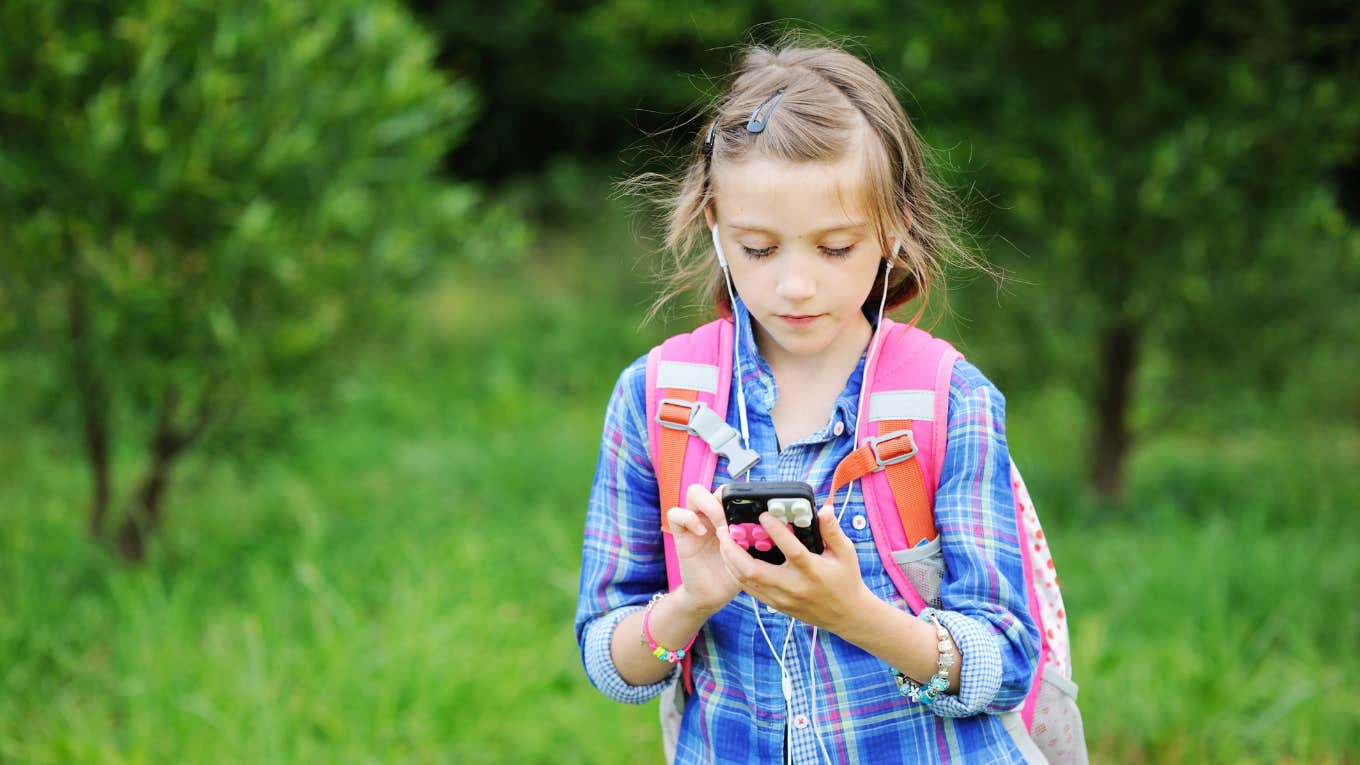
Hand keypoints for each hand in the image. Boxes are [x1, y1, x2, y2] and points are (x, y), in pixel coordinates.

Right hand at [665, 483, 741, 615]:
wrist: (712, 596)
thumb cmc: (732, 575)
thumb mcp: (749, 555)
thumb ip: (754, 539)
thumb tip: (769, 525)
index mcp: (727, 518)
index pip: (729, 492)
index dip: (739, 496)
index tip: (750, 513)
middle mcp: (710, 517)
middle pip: (713, 487)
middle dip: (724, 498)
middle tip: (733, 519)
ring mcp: (695, 524)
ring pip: (694, 492)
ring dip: (709, 504)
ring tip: (719, 525)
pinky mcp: (681, 536)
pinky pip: (675, 514)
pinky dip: (688, 518)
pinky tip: (702, 533)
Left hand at [717, 504, 873, 633]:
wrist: (847, 615)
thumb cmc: (846, 579)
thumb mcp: (846, 553)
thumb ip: (833, 530)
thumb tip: (823, 509)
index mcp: (812, 571)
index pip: (791, 550)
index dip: (776, 531)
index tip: (763, 514)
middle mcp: (794, 586)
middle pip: (754, 570)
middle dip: (733, 550)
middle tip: (724, 530)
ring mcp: (782, 598)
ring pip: (746, 581)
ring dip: (730, 561)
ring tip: (723, 541)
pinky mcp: (777, 605)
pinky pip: (750, 590)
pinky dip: (736, 573)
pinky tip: (731, 559)